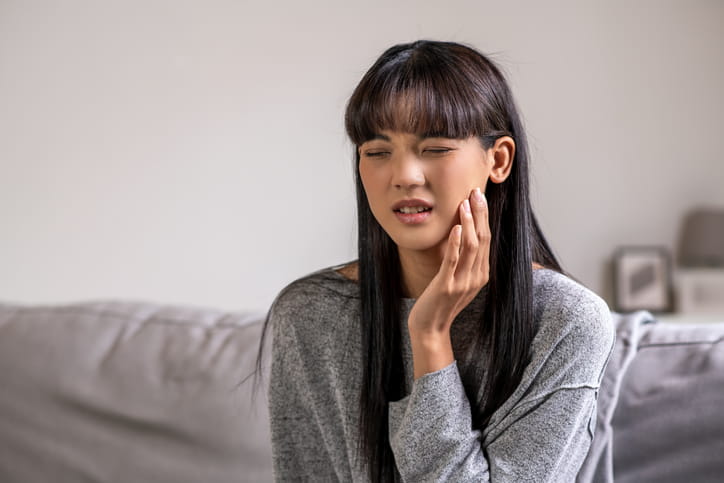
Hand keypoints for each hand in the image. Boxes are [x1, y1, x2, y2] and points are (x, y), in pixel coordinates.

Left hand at [407, 187, 489, 377]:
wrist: (430, 328)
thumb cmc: (440, 302)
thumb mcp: (458, 279)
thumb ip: (464, 261)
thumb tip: (462, 235)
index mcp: (481, 274)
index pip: (486, 239)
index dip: (484, 217)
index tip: (480, 197)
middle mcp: (476, 277)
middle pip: (482, 239)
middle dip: (480, 214)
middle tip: (476, 192)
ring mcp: (462, 282)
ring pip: (471, 247)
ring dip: (468, 223)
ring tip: (464, 203)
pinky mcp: (446, 285)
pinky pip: (452, 261)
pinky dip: (454, 242)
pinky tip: (454, 227)